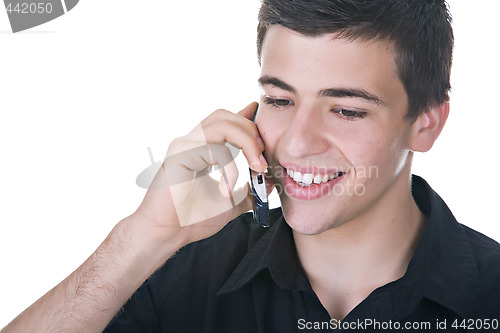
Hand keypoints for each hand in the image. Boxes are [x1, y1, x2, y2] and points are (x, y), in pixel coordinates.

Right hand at [131, 102, 267, 247]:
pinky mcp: (179, 154)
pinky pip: (214, 148)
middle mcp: (192, 143)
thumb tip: (272, 182)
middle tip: (263, 157)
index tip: (264, 128)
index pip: (226, 122)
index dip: (247, 118)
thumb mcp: (231, 203)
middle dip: (251, 131)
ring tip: (257, 167)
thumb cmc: (192, 219)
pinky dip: (229, 167)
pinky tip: (227, 189)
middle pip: (226, 116)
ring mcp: (184, 145)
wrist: (167, 234)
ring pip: (222, 124)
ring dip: (247, 142)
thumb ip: (250, 191)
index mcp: (202, 149)